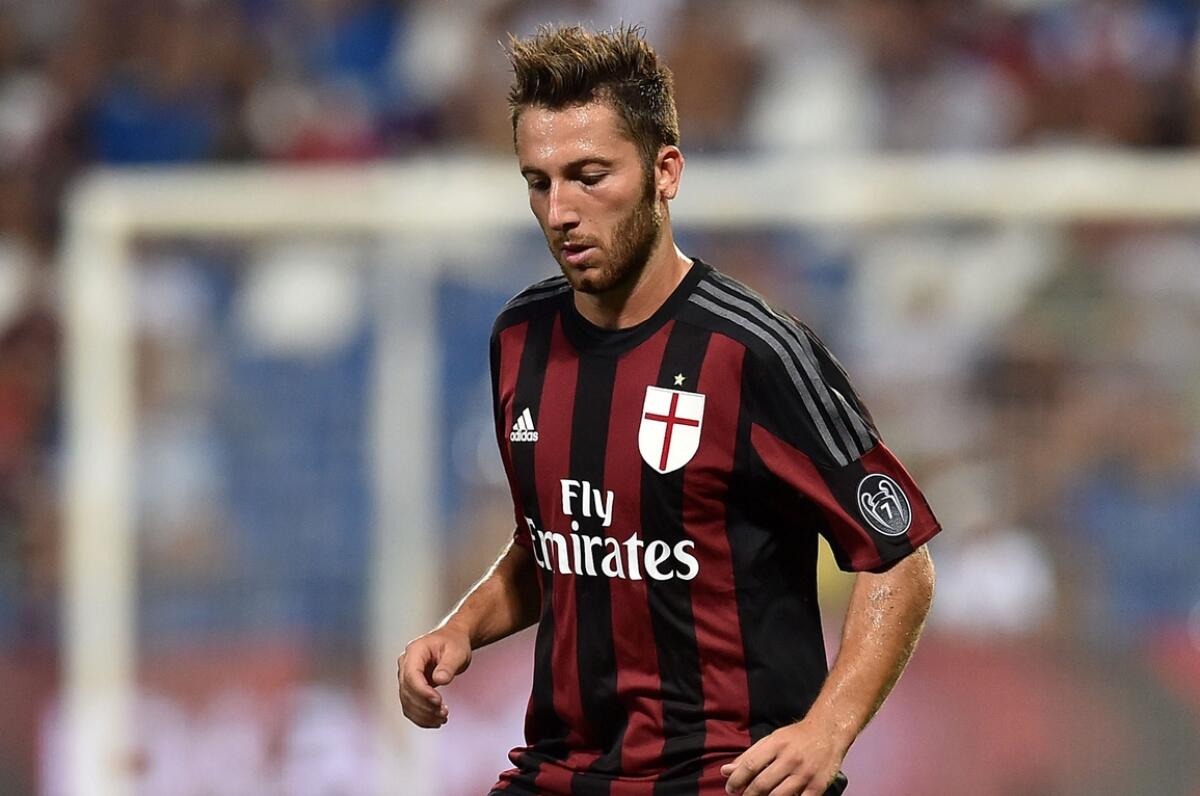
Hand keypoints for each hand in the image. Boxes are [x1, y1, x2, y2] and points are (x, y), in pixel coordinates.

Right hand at [397, 626, 471, 727]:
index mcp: (414, 651)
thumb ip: (448, 665)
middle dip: (425, 706)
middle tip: (444, 713)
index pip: (411, 675)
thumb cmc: (454, 643)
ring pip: (407, 702)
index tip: (439, 701)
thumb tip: (440, 680)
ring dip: (423, 715)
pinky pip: (410, 706)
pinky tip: (436, 721)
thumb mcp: (457, 652)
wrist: (452, 641)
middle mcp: (405, 664)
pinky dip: (421, 717)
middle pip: (407, 691)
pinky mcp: (410, 688)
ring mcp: (405, 677)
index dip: (422, 691)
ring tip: (443, 718)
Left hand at [720, 719, 846, 795]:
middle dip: (748, 795)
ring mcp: (805, 774)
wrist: (828, 732)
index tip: (730, 788)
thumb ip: (749, 756)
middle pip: (762, 784)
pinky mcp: (818, 786)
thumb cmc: (795, 737)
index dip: (736, 780)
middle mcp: (790, 759)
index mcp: (776, 744)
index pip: (750, 765)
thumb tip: (725, 771)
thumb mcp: (771, 740)